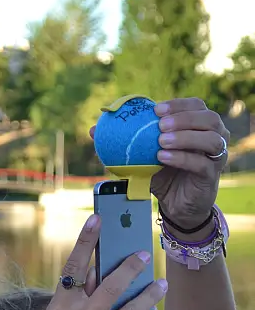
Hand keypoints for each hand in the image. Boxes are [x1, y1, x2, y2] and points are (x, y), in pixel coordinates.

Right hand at [24, 214, 167, 309]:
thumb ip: (71, 299)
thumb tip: (93, 274)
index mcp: (60, 308)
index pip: (74, 267)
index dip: (85, 241)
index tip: (97, 220)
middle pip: (111, 284)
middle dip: (130, 266)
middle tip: (143, 254)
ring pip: (132, 307)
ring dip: (149, 293)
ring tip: (161, 284)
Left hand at [90, 98, 229, 228]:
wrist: (176, 204)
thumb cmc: (162, 174)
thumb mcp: (142, 156)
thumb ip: (123, 142)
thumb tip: (94, 130)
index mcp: (198, 125)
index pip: (195, 105)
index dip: (178, 104)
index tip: (156, 109)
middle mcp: (213, 136)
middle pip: (208, 118)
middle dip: (183, 118)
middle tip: (160, 125)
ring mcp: (216, 156)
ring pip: (211, 139)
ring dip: (185, 137)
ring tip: (161, 141)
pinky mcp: (211, 175)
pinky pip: (201, 163)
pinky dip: (182, 158)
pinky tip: (163, 158)